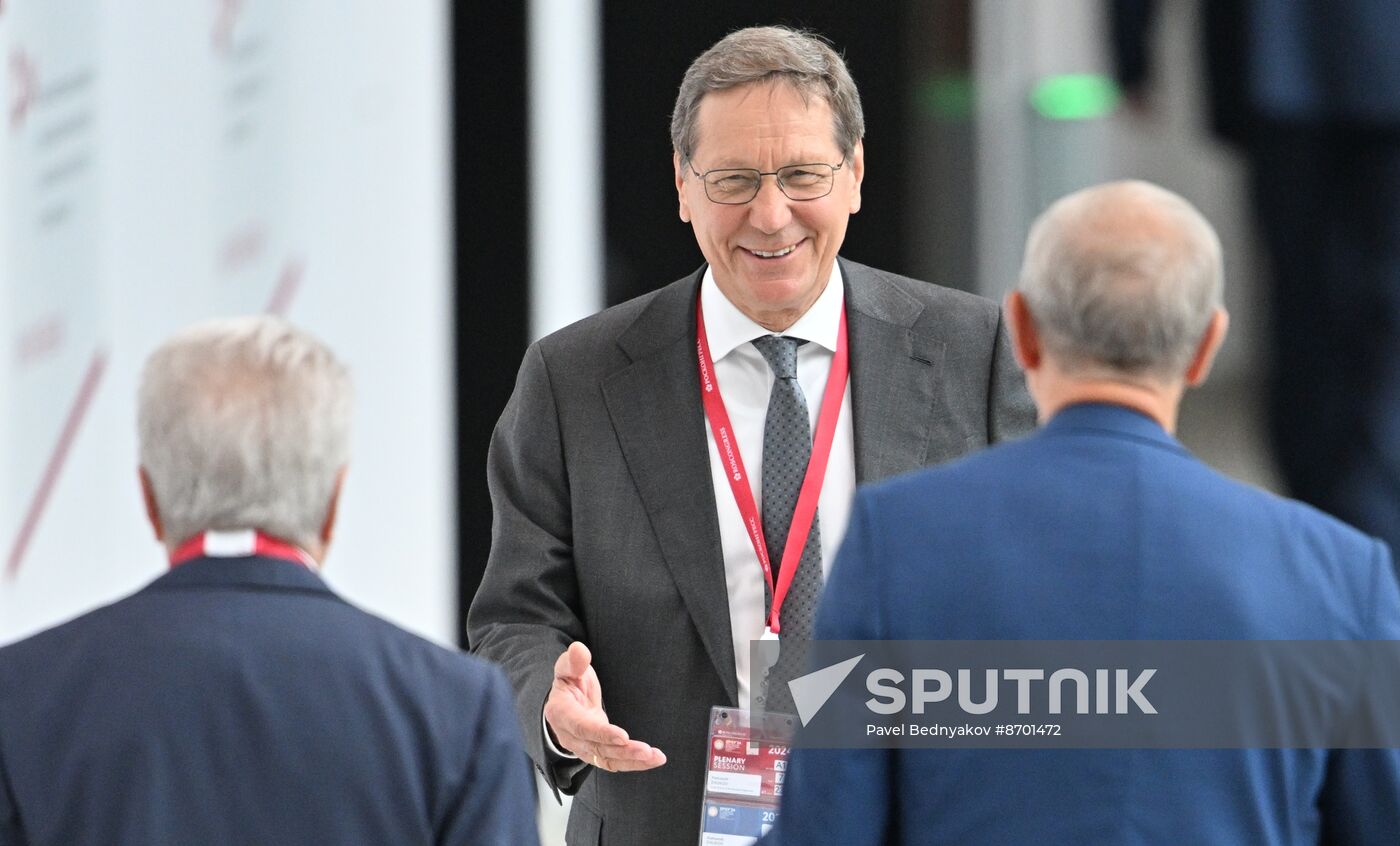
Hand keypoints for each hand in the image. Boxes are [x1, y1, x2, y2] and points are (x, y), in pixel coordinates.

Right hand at [544, 642, 666, 772]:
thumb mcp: (567, 667)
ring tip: (656, 757)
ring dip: (632, 761)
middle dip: (623, 751)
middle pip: (597, 748)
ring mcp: (582, 747)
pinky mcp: (596, 752)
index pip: (582, 727)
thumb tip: (579, 650)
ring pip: (607, 760)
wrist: (564, 701)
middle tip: (648, 750)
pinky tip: (652, 760)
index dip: (602, 733)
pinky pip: (613, 762)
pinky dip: (632, 764)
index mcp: (560, 713)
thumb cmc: (569, 681)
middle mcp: (569, 736)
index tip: (623, 737)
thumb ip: (573, 661)